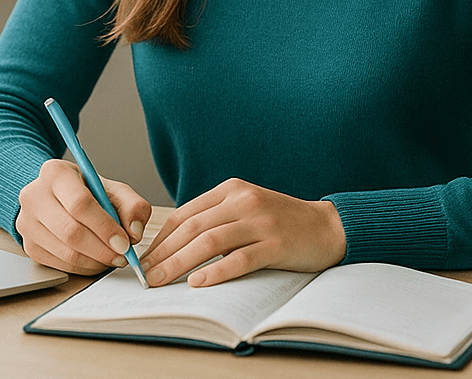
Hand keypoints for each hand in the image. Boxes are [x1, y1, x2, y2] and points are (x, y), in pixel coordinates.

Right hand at [16, 158, 151, 274]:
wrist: (60, 196)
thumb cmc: (88, 192)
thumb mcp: (113, 189)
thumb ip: (132, 206)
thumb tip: (134, 232)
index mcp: (55, 172)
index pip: (79, 203)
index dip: (104, 226)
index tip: (124, 242)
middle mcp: (34, 195)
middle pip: (70, 231)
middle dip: (102, 248)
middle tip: (122, 255)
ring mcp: (27, 222)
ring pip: (65, 252)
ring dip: (95, 261)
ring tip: (112, 258)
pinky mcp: (29, 245)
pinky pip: (59, 264)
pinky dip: (83, 267)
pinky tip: (96, 260)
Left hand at [140, 178, 345, 287]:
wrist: (326, 226)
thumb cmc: (281, 221)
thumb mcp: (246, 208)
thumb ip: (217, 218)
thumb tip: (176, 244)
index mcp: (231, 189)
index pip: (186, 213)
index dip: (162, 237)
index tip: (145, 257)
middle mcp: (243, 200)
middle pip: (193, 228)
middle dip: (164, 253)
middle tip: (146, 275)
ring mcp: (260, 221)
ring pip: (210, 242)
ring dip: (180, 264)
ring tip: (161, 281)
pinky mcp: (275, 244)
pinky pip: (239, 259)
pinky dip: (216, 272)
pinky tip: (198, 283)